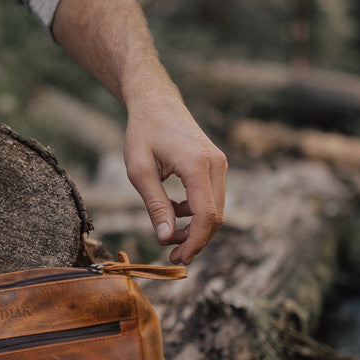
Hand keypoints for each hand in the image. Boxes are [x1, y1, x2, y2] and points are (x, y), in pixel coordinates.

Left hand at [49, 0, 226, 263]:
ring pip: (216, 209)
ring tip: (167, 231)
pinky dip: (197, 212)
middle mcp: (216, 164)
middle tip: (171, 252)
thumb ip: (155, 206)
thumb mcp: (140, 171)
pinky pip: (212, 197)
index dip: (194, 243)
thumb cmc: (143, 132)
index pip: (206, 216)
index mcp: (197, 165)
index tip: (176, 257)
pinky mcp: (216, 165)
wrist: (155, 101)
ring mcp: (220, 163)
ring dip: (195, 227)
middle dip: (196, 240)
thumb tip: (166, 239)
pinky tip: (174, 211)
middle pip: (216, 217)